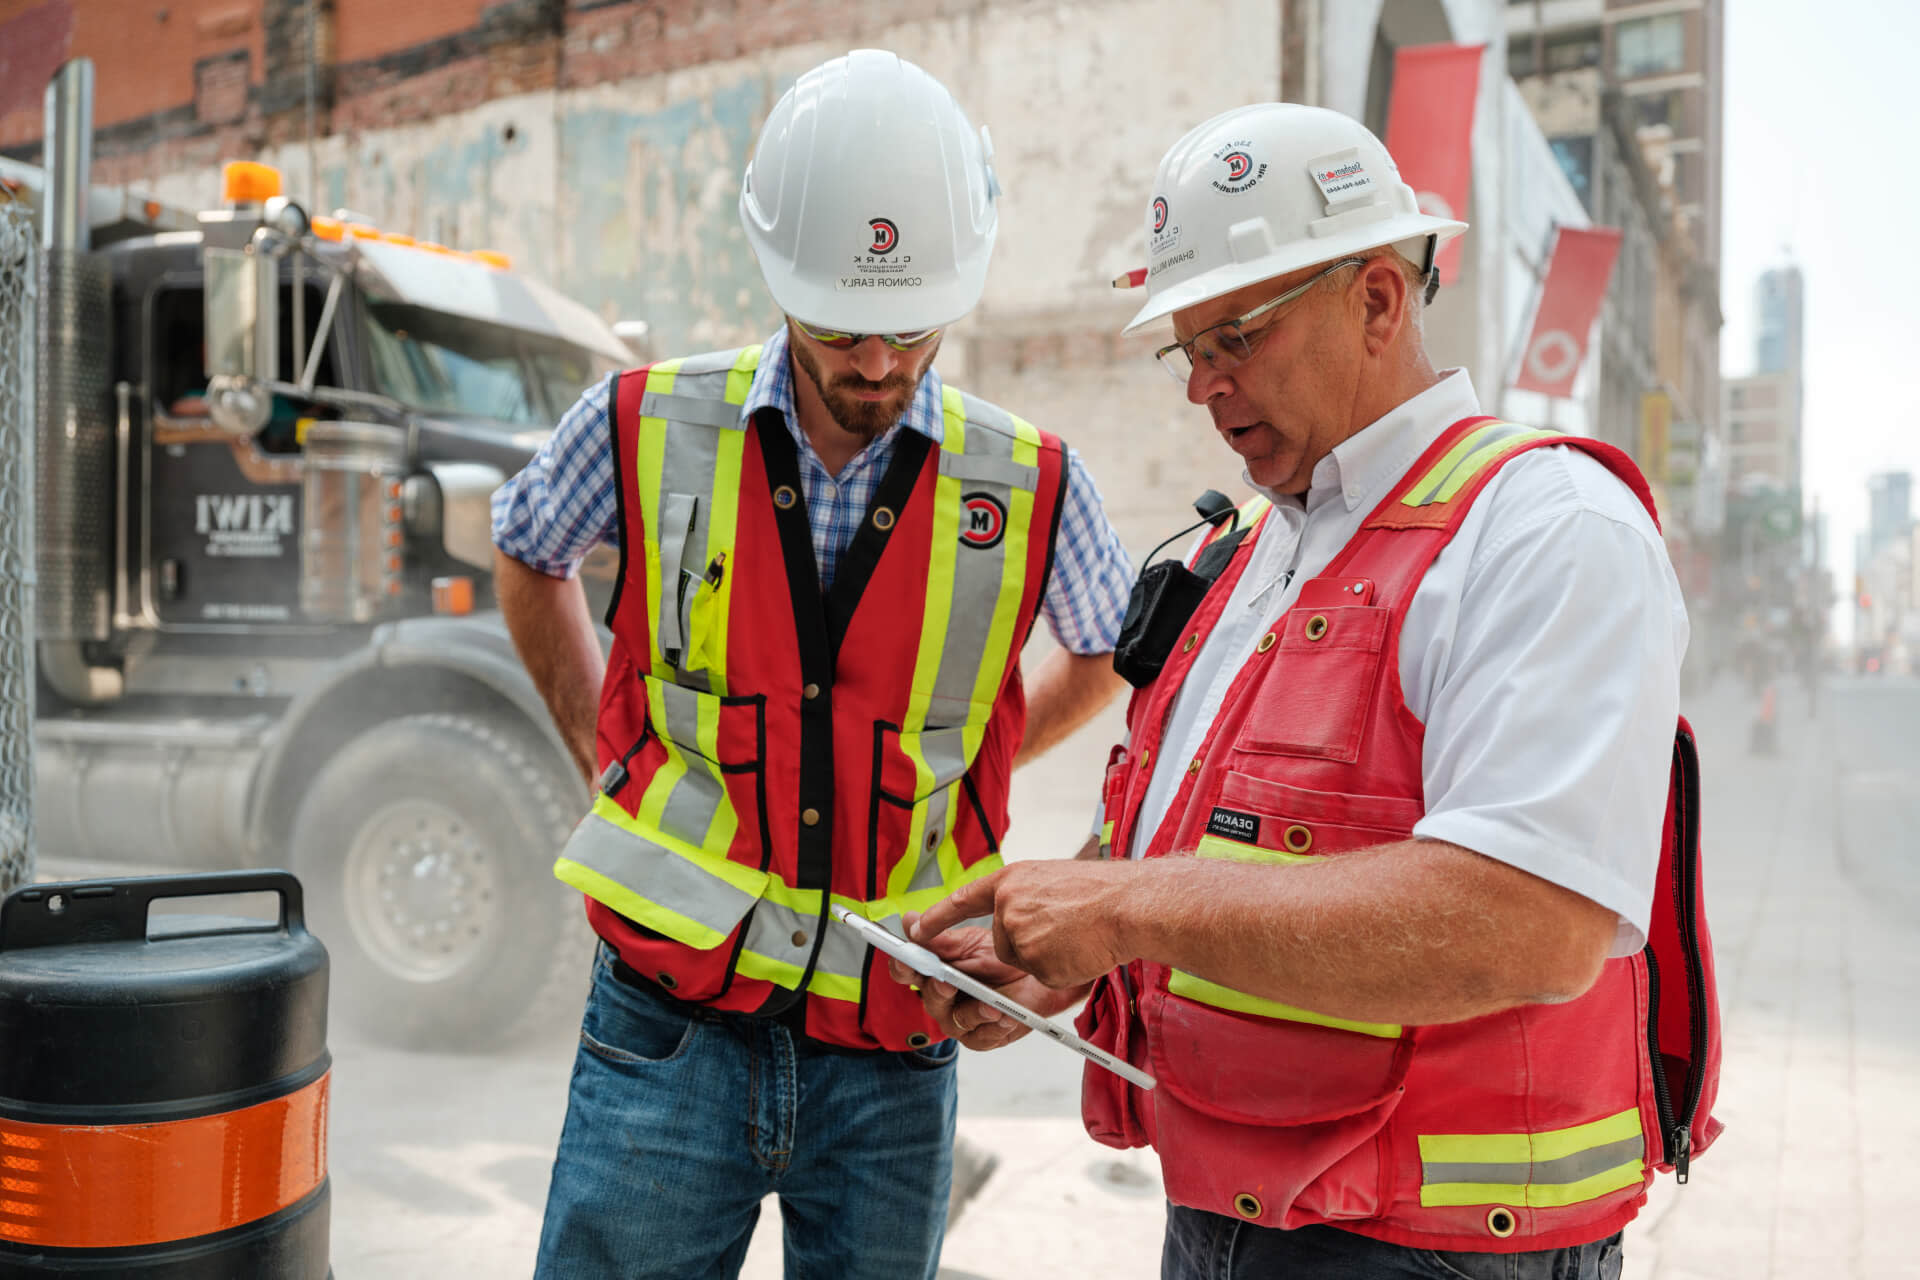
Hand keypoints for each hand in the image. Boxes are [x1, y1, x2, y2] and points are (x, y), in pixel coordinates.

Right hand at [883, 921, 1053, 1050]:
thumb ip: (941, 939)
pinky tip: (1005, 1017)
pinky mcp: (981, 1037)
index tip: (905, 958)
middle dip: (937, 991)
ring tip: (990, 1005)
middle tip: (947, 983)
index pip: (906, 970)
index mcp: (933, 971)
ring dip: (972, 1013)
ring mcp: (959, 1019)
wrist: (1036, 976)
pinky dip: (994, 1028)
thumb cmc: (1002, 960)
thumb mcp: (972, 943)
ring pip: (955, 1021)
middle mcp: (941, 997)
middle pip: (928, 998)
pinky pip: (981, 1038)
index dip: (901, 965)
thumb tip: (910, 921)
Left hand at [912, 860, 1139, 989]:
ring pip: (1020, 962)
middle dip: (1024, 946)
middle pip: (999, 943)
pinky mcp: (1033, 961)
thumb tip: (1006, 926)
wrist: (1130, 906)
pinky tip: (1078, 952)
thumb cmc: (1101, 895)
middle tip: (1056, 936)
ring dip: (1045, 959)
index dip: (937, 918)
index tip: (915, 931)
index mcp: (1012, 880)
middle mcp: (1007, 905)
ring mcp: (1018, 934)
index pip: (963, 900)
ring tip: (1075, 937)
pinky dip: (1060, 972)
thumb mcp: (1051, 882)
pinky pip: (1039, 978)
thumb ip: (1023, 899)